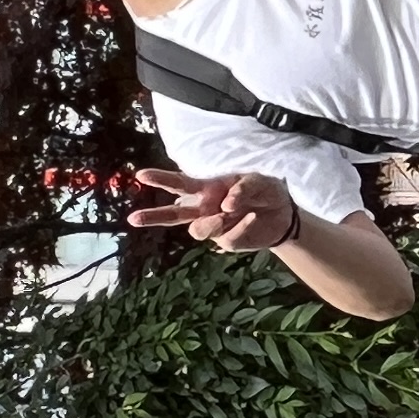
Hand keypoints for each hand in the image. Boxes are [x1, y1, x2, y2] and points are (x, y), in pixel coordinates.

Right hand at [128, 166, 299, 252]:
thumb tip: (224, 204)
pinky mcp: (227, 242)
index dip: (160, 179)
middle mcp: (206, 208)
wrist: (284, 215)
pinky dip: (240, 226)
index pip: (179, 184)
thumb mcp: (260, 181)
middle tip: (133, 218)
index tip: (141, 175)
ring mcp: (215, 227)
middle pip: (174, 214)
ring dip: (210, 223)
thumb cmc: (265, 192)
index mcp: (207, 188)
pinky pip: (228, 237)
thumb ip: (243, 188)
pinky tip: (252, 217)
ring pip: (197, 231)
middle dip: (153, 216)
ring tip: (227, 213)